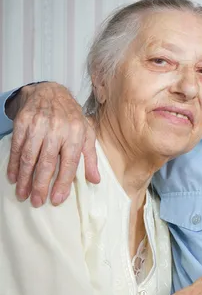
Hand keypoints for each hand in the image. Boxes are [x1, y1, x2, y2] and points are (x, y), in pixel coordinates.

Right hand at [6, 82, 99, 206]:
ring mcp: (38, 125)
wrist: (51, 92)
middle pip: (47, 162)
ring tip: (23, 194)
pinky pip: (17, 148)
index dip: (62, 182)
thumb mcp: (87, 133)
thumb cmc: (72, 117)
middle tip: (37, 202)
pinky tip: (13, 178)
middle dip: (40, 185)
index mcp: (75, 133)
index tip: (57, 199)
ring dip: (25, 178)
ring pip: (29, 157)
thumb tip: (95, 180)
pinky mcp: (23, 122)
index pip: (69, 162)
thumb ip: (90, 157)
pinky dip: (14, 164)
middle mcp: (57, 129)